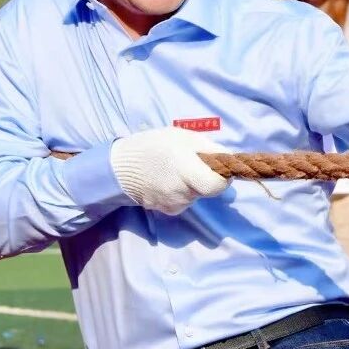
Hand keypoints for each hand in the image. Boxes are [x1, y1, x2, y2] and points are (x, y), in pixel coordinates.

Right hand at [109, 126, 230, 214]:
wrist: (120, 167)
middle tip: (194, 164)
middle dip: (207, 178)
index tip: (218, 167)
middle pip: (208, 190)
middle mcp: (182, 191)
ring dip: (193, 184)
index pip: (218, 186)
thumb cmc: (154, 145)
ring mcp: (174, 204)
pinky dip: (182, 192)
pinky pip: (185, 201)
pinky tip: (168, 181)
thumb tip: (228, 159)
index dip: (223, 178)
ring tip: (176, 170)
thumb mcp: (184, 137)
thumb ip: (208, 148)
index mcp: (186, 169)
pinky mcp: (168, 211)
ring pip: (196, 195)